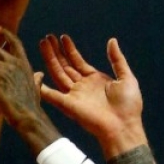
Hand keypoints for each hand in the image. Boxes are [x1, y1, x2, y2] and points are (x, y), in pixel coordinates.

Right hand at [39, 35, 146, 153]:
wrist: (123, 126)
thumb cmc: (128, 105)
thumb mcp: (126, 77)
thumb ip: (117, 59)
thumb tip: (112, 41)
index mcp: (94, 79)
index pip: (78, 61)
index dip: (70, 50)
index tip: (62, 37)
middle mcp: (82, 86)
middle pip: (65, 66)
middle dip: (56, 52)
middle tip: (47, 38)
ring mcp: (74, 95)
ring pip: (58, 73)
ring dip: (50, 59)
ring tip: (43, 44)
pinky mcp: (69, 105)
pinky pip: (52, 95)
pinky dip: (42, 88)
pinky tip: (34, 76)